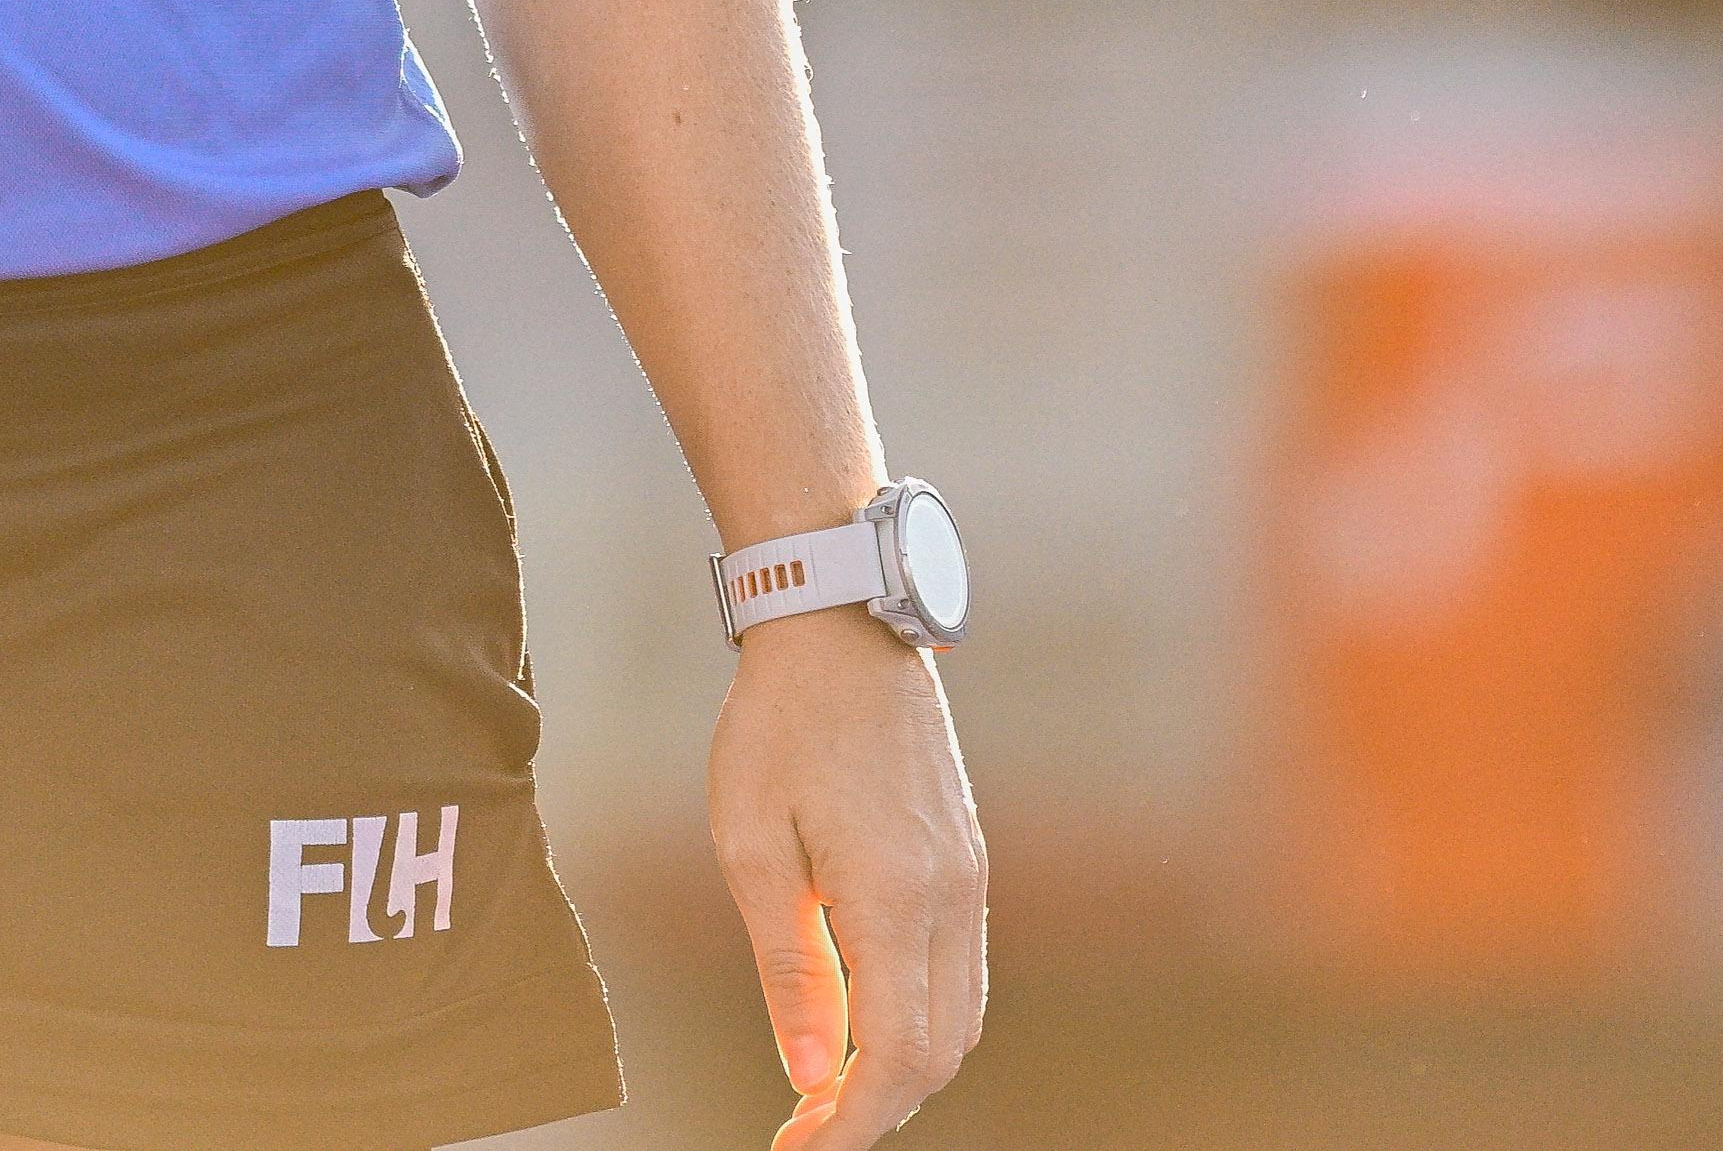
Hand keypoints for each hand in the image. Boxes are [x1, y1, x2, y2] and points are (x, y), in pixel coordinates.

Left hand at [707, 609, 986, 1147]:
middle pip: (937, 1053)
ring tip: (829, 1083)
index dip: (850, 1124)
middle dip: (876, 1107)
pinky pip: (960, 968)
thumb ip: (788, 965)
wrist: (838, 621)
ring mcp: (969, 875)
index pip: (893, 1059)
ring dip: (905, 1066)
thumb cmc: (778, 722)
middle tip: (805, 1128)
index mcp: (894, 896)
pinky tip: (864, 1014)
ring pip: (959, 1017)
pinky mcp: (968, 856)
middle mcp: (950, 895)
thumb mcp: (753, 842)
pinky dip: (921, 1014)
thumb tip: (806, 1072)